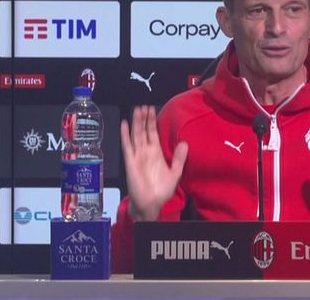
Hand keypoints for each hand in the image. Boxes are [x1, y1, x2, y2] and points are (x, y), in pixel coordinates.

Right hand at [120, 105, 187, 220]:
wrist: (151, 204)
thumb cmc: (161, 191)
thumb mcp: (175, 173)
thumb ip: (179, 158)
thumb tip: (184, 143)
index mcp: (156, 153)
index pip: (153, 133)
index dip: (152, 121)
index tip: (152, 109)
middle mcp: (146, 152)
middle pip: (144, 131)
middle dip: (144, 118)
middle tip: (144, 106)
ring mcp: (137, 156)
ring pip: (136, 135)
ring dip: (136, 123)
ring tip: (136, 110)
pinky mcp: (130, 162)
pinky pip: (127, 146)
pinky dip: (125, 135)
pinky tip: (124, 125)